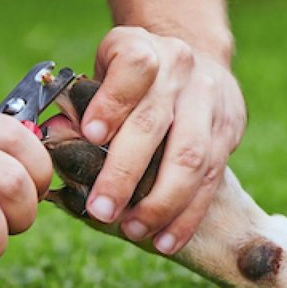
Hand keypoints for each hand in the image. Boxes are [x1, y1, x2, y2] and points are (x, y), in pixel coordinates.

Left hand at [78, 26, 245, 254]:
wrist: (195, 55)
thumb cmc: (134, 76)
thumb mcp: (104, 70)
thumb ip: (83, 103)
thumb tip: (56, 140)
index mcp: (143, 48)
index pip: (134, 68)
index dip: (113, 102)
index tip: (90, 135)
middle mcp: (181, 71)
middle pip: (157, 123)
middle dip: (126, 172)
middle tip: (101, 209)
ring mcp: (210, 102)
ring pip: (192, 158)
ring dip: (161, 203)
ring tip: (134, 230)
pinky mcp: (229, 130)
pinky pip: (212, 181)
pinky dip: (187, 215)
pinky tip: (165, 239)